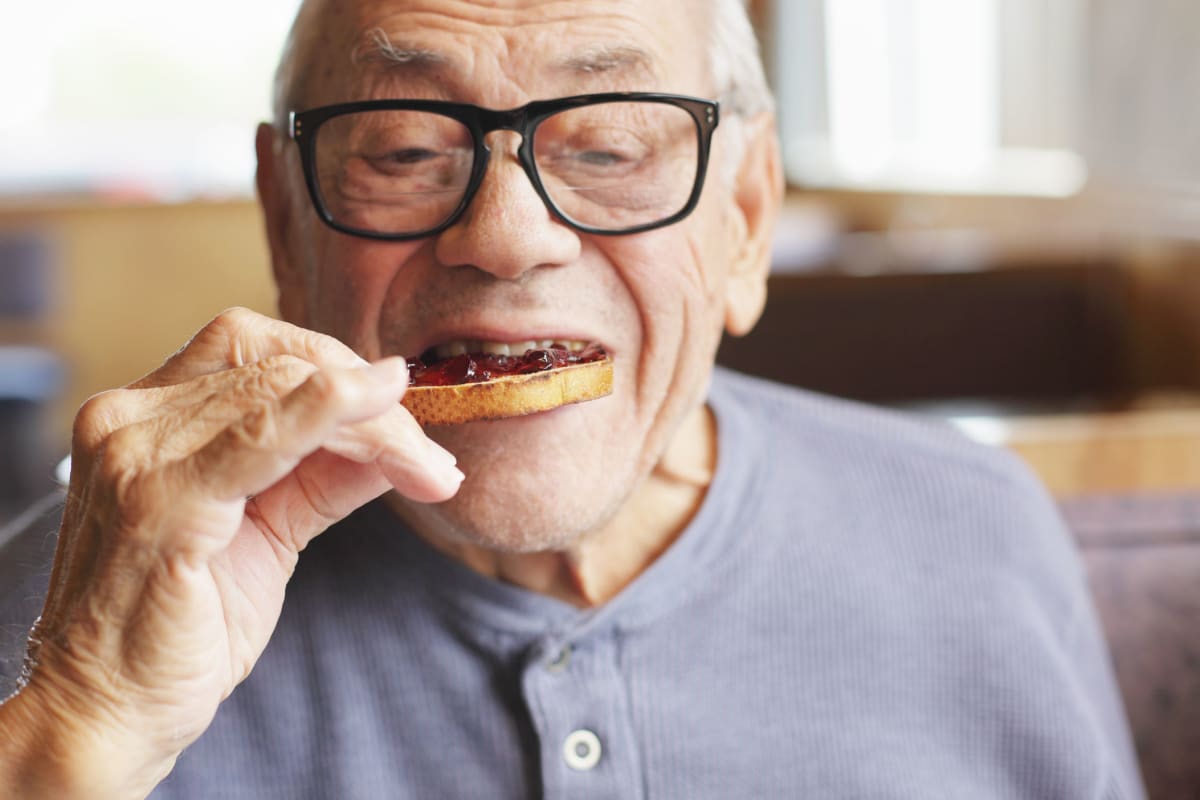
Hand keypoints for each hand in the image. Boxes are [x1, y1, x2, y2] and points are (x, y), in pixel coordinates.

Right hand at [0, 308, 462, 797]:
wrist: (110, 712)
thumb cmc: (183, 623)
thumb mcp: (269, 530)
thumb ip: (326, 473)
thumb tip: (398, 434)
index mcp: (147, 416)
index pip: (255, 347)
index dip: (339, 367)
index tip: (402, 409)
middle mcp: (130, 419)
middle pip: (281, 364)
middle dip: (373, 403)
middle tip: (431, 458)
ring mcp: (136, 456)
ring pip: (285, 392)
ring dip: (378, 425)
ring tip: (429, 469)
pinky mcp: (159, 504)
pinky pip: (260, 438)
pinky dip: (330, 418)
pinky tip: (383, 424)